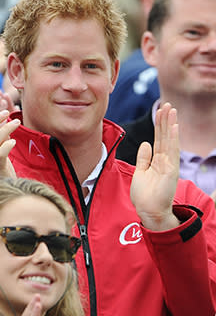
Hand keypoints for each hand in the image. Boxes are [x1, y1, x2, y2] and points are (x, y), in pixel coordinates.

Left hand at [131, 102, 179, 230]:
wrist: (148, 211)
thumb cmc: (144, 195)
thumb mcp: (140, 172)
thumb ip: (143, 158)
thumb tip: (146, 144)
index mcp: (157, 161)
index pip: (159, 139)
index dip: (159, 125)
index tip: (160, 111)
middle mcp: (165, 161)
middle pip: (165, 136)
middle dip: (166, 120)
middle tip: (167, 104)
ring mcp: (169, 165)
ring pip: (170, 140)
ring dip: (170, 125)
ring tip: (171, 110)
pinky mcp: (171, 170)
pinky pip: (172, 151)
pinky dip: (173, 138)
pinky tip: (174, 127)